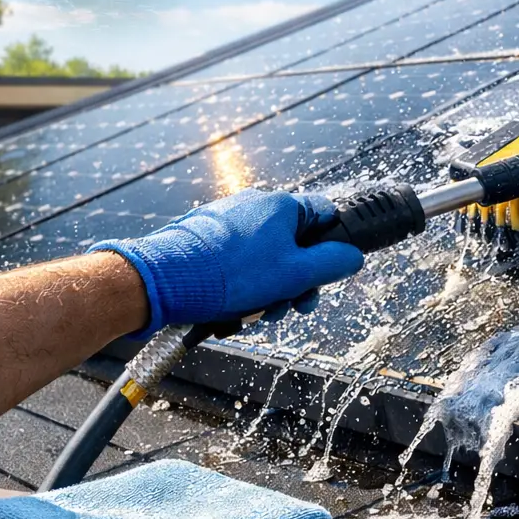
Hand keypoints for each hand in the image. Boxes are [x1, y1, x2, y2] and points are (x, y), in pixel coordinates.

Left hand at [90, 190, 363, 335]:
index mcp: (281, 205)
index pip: (325, 215)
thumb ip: (332, 263)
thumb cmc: (231, 274)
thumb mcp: (295, 273)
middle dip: (297, 281)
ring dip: (270, 289)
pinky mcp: (205, 238)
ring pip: (266, 258)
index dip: (333, 246)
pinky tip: (232, 307)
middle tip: (292, 306)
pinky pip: (238, 263)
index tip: (328, 272)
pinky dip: (242, 286)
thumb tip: (354, 257)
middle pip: (294, 244)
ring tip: (256, 313)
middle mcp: (254, 206)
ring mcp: (227, 221)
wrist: (164, 280)